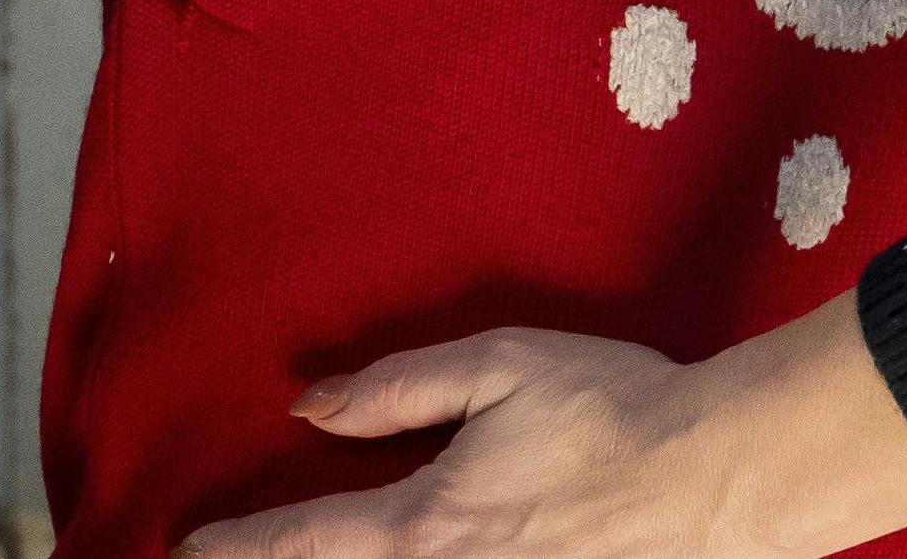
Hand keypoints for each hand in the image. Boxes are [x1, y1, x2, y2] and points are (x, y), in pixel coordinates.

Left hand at [178, 298, 906, 558]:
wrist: (723, 474)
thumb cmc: (616, 408)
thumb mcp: (500, 367)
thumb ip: (396, 389)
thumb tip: (311, 403)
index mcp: (428, 526)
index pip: (304, 543)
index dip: (235, 548)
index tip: (183, 548)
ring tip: (305, 558)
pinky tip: (395, 558)